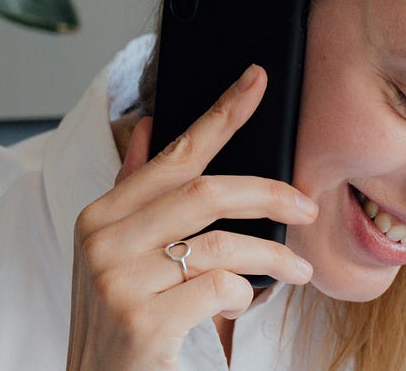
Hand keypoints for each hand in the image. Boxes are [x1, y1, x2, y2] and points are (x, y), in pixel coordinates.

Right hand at [65, 65, 317, 370]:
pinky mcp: (142, 321)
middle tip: (306, 208)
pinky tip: (239, 305)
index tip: (257, 81)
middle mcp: (102, 241)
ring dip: (271, 256)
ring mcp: (118, 281)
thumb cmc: (120, 325)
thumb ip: (136, 195)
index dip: (220, 115)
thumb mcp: (116, 256)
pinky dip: (242, 295)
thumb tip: (150, 128)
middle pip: (205, 193)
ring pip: (220, 245)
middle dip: (267, 195)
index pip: (172, 154)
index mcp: (100, 216)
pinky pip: (219, 288)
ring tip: (295, 271)